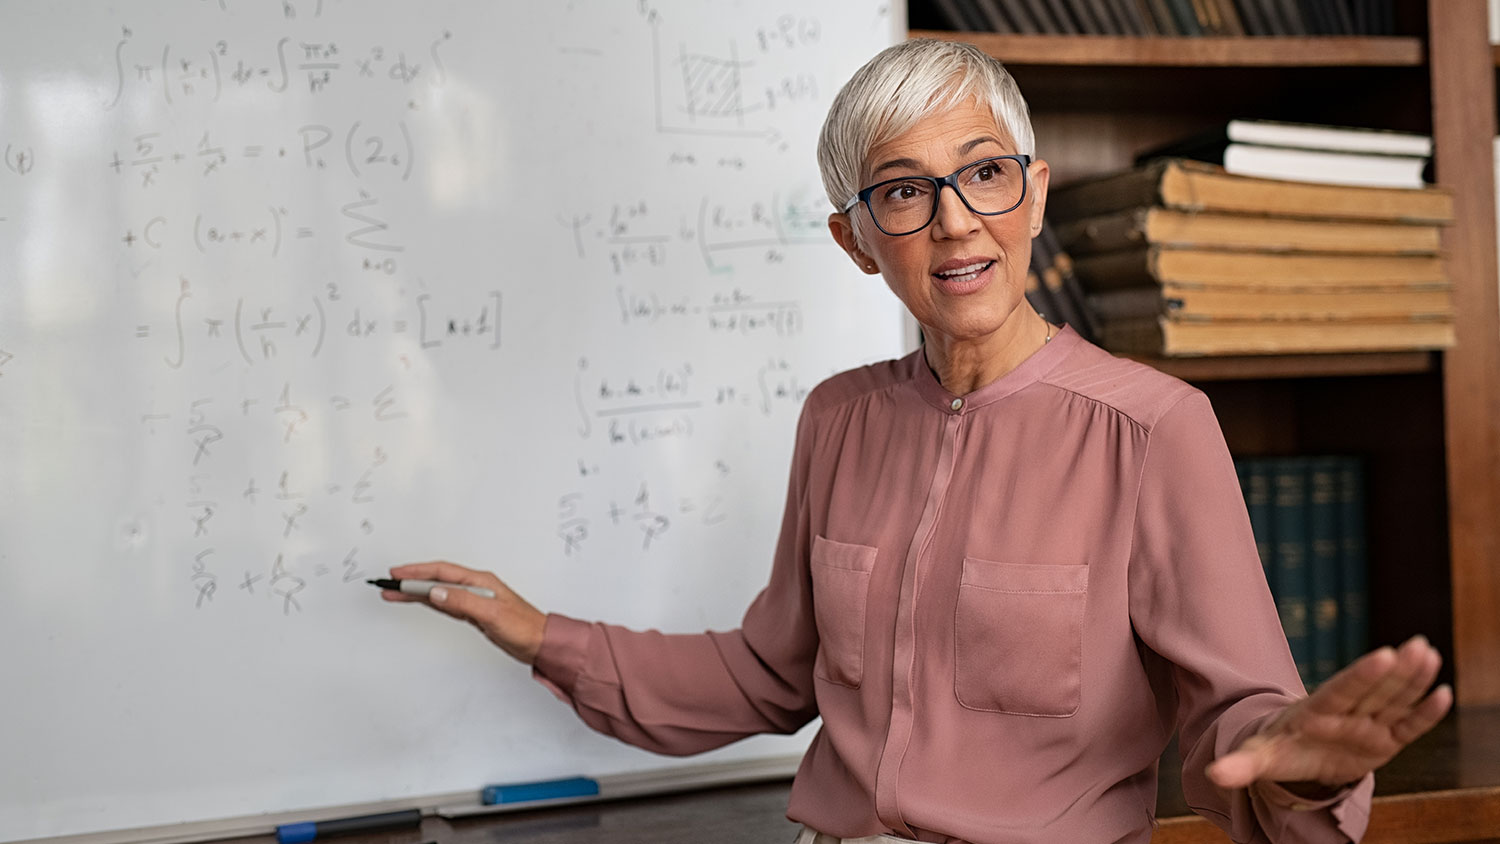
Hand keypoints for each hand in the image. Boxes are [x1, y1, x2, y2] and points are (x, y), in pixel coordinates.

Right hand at [380, 561, 547, 664]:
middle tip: (386, 582)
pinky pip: (445, 604)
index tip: (396, 575)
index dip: (417, 572)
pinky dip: (429, 602)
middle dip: (410, 579)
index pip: (441, 573)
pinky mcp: (474, 613)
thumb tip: (436, 592)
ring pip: (438, 592)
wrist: (539, 643)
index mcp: (479, 582)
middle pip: (436, 579)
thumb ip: (463, 602)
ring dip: (416, 591)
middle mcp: (475, 587)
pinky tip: (420, 601)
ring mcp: (474, 600)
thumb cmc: (523, 626)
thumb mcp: (491, 614)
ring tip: (394, 592)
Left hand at [1207, 635, 1452, 791]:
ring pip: (1393, 700)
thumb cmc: (1277, 750)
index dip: (1362, 674)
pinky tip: (1443, 694)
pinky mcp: (1384, 740)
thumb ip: (1240, 765)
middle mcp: (1345, 713)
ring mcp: (1367, 724)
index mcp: (1316, 712)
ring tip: (1430, 654)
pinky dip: (1425, 714)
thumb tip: (1214, 774)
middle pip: (1373, 690)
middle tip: (1417, 646)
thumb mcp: (1258, 758)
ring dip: (1414, 680)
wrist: (1295, 755)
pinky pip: (1408, 727)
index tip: (1383, 654)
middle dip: (1396, 670)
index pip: (1342, 690)